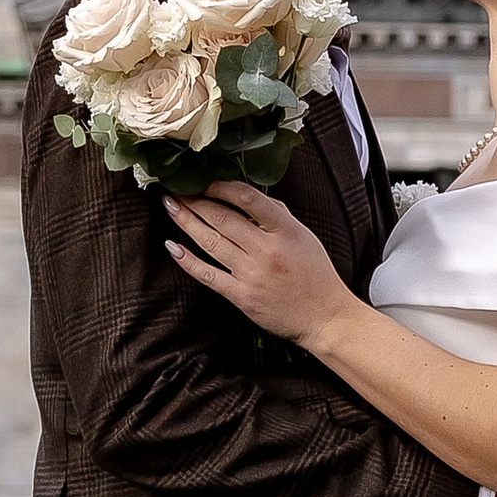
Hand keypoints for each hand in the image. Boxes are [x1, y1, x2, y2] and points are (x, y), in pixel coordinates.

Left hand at [166, 180, 350, 345]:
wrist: (325, 317)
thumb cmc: (316, 275)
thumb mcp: (304, 236)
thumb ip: (277, 215)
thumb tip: (247, 198)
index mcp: (285, 231)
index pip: (247, 198)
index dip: (220, 186)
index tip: (205, 180)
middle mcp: (267, 251)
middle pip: (222, 218)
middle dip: (195, 201)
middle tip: (177, 189)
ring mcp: (252, 274)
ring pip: (210, 242)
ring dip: (186, 222)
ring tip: (171, 207)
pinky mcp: (242, 296)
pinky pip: (208, 275)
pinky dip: (188, 260)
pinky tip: (174, 247)